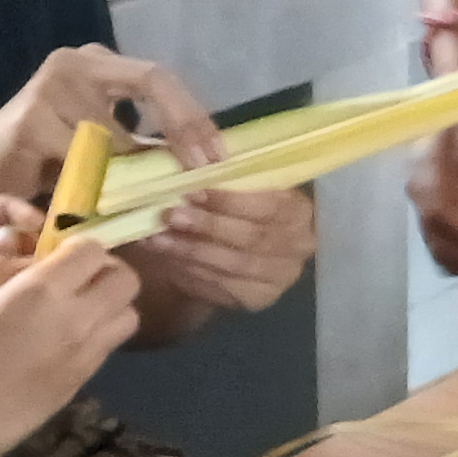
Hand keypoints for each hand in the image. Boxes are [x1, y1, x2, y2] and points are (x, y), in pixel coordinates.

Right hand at [0, 45, 228, 204]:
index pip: (160, 77)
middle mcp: (76, 62)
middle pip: (152, 80)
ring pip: (118, 132)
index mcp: (98, 64)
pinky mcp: (31, 119)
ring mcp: (51, 85)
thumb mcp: (105, 150)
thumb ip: (143, 148)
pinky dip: (98, 186)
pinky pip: (84, 157)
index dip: (194, 115)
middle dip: (186, 126)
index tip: (218, 155)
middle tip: (204, 170)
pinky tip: (100, 207)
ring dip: (133, 172)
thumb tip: (200, 167)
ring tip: (145, 201)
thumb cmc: (45, 165)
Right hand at [0, 232, 141, 456]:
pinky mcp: (85, 380)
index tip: (64, 254)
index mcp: (42, 289)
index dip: (81, 246)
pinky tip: (69, 338)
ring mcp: (86, 352)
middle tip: (79, 278)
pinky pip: (110, 345)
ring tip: (80, 308)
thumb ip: (8, 265)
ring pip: (129, 314)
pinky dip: (101, 333)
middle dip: (107, 271)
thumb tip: (38, 257)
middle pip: (126, 281)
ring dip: (111, 305)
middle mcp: (76, 317)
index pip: (94, 250)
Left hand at [130, 183, 316, 314]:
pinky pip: (222, 287)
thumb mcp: (232, 182)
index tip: (193, 191)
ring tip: (158, 237)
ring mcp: (281, 276)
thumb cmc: (233, 205)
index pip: (269, 205)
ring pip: (233, 265)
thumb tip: (196, 158)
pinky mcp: (259, 298)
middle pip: (252, 238)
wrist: (233, 243)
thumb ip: (221, 171)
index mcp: (298, 209)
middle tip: (171, 215)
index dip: (230, 200)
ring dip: (191, 250)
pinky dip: (192, 272)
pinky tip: (169, 259)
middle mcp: (299, 245)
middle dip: (208, 226)